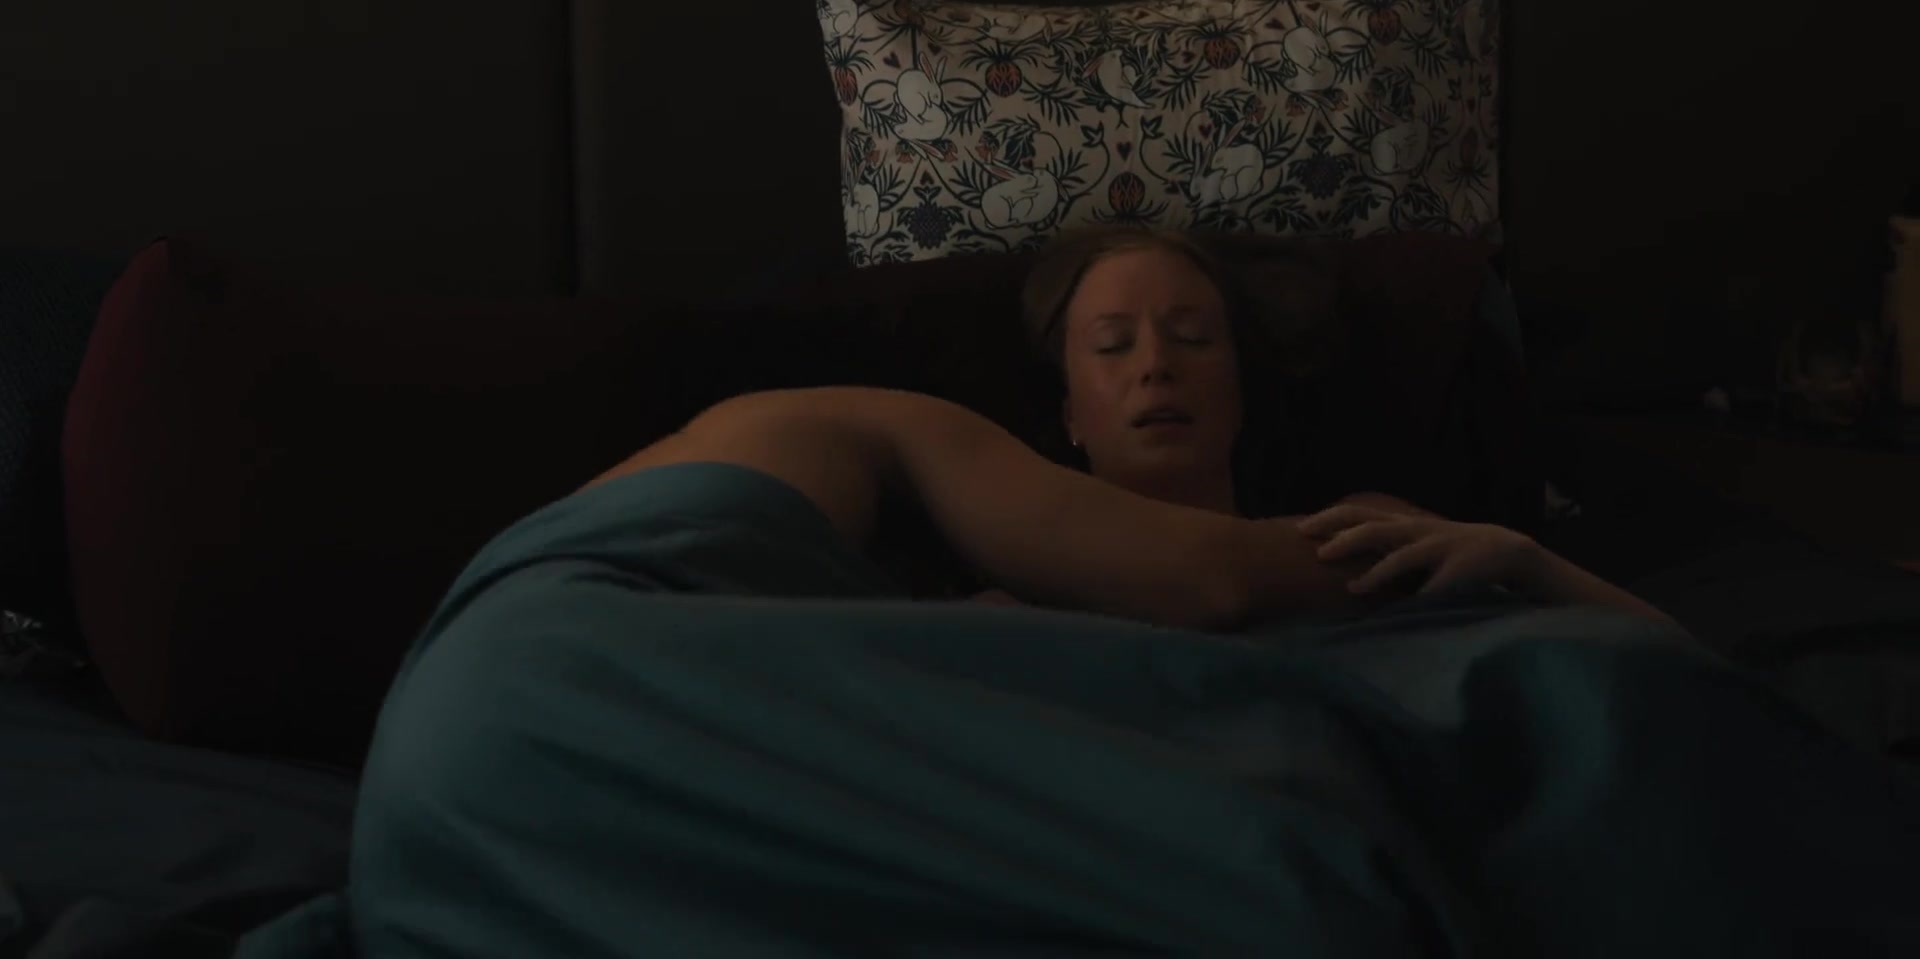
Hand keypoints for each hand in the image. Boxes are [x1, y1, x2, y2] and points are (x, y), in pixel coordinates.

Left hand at [1296, 503, 1541, 595]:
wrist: (1502, 548)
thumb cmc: (1442, 551)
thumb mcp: (1407, 543)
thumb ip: (1377, 546)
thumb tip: (1329, 557)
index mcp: (1398, 523)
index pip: (1357, 513)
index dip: (1328, 518)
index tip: (1300, 529)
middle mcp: (1414, 530)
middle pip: (1373, 527)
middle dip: (1344, 538)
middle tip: (1318, 553)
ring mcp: (1438, 546)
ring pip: (1403, 555)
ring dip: (1377, 572)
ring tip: (1354, 588)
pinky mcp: (1460, 567)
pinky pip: (1437, 585)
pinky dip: (1421, 597)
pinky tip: (1408, 610)